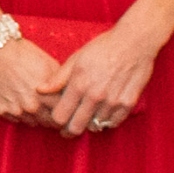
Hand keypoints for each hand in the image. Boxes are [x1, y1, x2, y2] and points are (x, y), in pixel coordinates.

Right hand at [0, 36, 60, 126]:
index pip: (63, 116)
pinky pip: (15, 119)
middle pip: (48, 123)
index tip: (66, 111)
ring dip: (35, 116)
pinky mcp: (0, 110)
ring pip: (32, 122)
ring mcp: (15, 110)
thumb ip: (61, 85)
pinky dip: (19, 113)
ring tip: (34, 103)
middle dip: (52, 118)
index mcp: (47, 96)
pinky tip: (19, 100)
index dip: (66, 113)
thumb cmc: (24, 54)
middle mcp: (31, 107)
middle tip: (52, 111)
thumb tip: (70, 96)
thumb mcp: (50, 65)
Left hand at [42, 27, 157, 138]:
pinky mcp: (129, 103)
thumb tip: (40, 90)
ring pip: (95, 126)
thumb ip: (58, 78)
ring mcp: (113, 101)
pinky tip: (103, 113)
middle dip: (69, 130)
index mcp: (79, 85)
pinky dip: (107, 121)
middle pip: (76, 128)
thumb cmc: (102, 48)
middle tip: (69, 128)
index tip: (58, 120)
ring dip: (89, 124)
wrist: (133, 42)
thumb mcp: (76, 59)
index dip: (56, 121)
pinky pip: (114, 123)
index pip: (60, 117)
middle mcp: (95, 96)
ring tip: (87, 116)